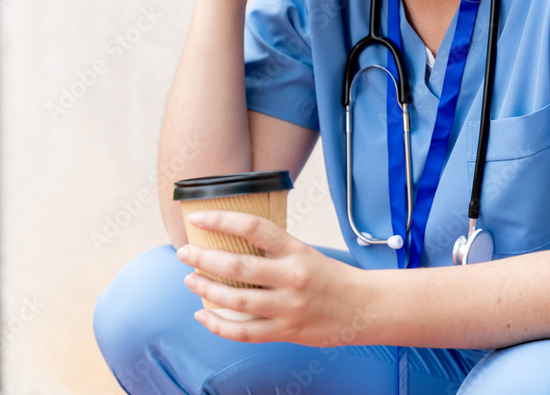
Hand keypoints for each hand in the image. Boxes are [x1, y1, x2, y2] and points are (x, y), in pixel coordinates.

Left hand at [176, 210, 377, 345]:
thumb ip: (273, 249)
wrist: (364, 308)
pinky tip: (203, 315)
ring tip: (190, 279)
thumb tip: (230, 240)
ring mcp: (289, 307)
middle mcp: (292, 277)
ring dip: (206, 289)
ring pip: (237, 300)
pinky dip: (219, 326)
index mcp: (296, 250)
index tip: (197, 217)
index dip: (221, 220)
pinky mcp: (287, 331)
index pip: (253, 227)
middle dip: (203, 258)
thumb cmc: (330, 277)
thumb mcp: (304, 252)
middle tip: (184, 252)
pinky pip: (245, 332)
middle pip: (238, 267)